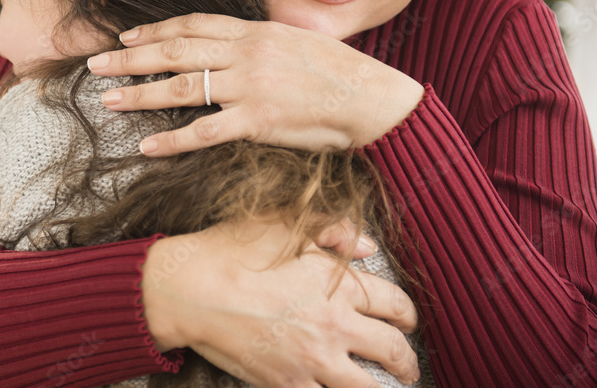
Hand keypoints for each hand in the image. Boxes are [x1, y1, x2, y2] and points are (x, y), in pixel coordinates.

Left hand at [86, 14, 423, 153]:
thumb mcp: (295, 41)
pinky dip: (173, 141)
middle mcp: (246, 54)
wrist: (373, 99)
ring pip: (182, 87)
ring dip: (141, 93)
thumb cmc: (338, 71)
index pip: (193, 26)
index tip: (126, 38)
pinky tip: (147, 147)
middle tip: (96, 65)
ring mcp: (250, 86)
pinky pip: (205, 132)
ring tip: (110, 99)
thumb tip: (228, 47)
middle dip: (131, 58)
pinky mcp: (258, 121)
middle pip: (176, 51)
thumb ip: (257, 44)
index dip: (155, 31)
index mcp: (254, 32)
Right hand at [141, 218, 419, 386]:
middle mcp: (333, 325)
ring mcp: (312, 360)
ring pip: (367, 386)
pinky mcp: (288, 383)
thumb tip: (364, 244)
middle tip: (406, 363)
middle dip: (406, 359)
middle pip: (392, 349)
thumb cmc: (230, 253)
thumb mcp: (280, 225)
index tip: (407, 319)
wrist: (189, 291)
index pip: (393, 303)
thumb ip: (329, 229)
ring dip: (386, 387)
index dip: (408, 313)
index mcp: (336, 284)